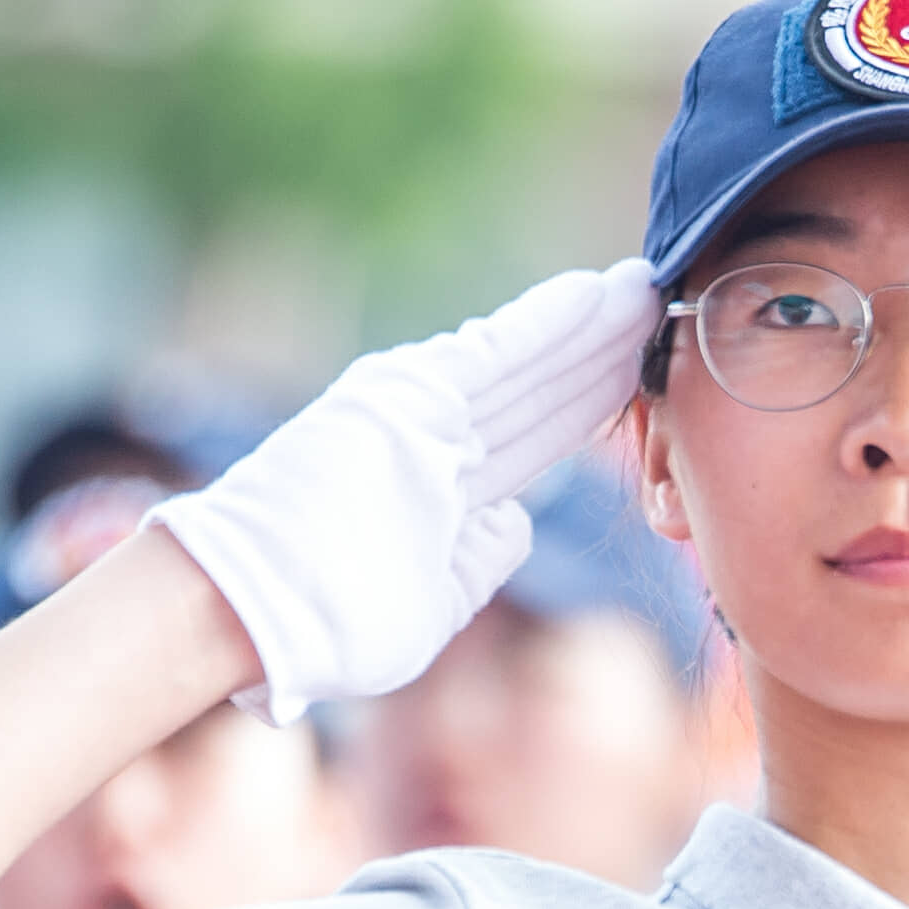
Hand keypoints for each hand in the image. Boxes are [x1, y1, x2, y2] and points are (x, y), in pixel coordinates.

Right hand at [151, 259, 661, 720]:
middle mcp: (431, 438)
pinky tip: (598, 295)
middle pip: (538, 393)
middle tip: (659, 308)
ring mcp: (418, 411)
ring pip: (527, 365)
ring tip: (644, 287)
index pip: (532, 439)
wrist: (249, 609)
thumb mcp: (429, 602)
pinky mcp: (406, 395)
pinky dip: (549, 323)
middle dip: (600, 355)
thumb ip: (476, 560)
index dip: (585, 406)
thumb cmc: (320, 621)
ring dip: (588, 328)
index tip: (642, 379)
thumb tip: (512, 522)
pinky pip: (497, 353)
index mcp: (439, 489)